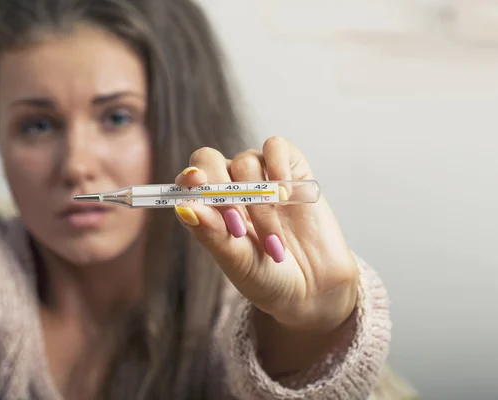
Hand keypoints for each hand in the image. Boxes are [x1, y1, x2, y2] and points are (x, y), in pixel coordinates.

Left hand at [173, 136, 357, 331]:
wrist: (314, 288)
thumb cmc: (268, 277)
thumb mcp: (237, 261)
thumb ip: (211, 233)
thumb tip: (184, 208)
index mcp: (209, 207)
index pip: (189, 181)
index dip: (189, 180)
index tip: (195, 186)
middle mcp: (231, 186)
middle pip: (209, 159)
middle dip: (219, 188)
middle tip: (236, 225)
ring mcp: (260, 175)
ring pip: (245, 164)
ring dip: (259, 206)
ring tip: (273, 242)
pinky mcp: (291, 168)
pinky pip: (276, 147)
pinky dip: (277, 164)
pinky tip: (284, 193)